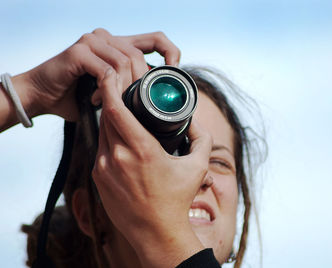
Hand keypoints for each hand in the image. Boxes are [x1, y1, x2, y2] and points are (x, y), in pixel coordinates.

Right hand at [13, 29, 180, 120]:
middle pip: (139, 55)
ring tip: (113, 104)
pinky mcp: (80, 50)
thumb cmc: (76, 96)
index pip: (156, 39)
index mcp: (119, 44)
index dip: (171, 52)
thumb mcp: (111, 92)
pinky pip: (106, 70)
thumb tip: (156, 100)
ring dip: (124, 88)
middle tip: (134, 103)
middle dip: (141, 83)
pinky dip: (106, 89)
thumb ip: (130, 89)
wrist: (40, 96)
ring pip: (125, 62)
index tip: (175, 73)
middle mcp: (107, 37)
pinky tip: (97, 101)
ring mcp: (93, 41)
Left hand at [91, 70, 211, 266]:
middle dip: (111, 97)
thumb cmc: (177, 200)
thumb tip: (195, 122)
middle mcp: (117, 157)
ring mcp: (103, 168)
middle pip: (106, 115)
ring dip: (110, 119)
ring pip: (101, 132)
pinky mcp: (97, 178)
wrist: (156, 233)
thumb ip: (201, 139)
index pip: (115, 108)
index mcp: (141, 149)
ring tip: (122, 111)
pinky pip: (99, 149)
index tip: (112, 72)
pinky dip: (108, 138)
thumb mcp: (197, 166)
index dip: (111, 85)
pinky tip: (120, 138)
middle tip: (121, 87)